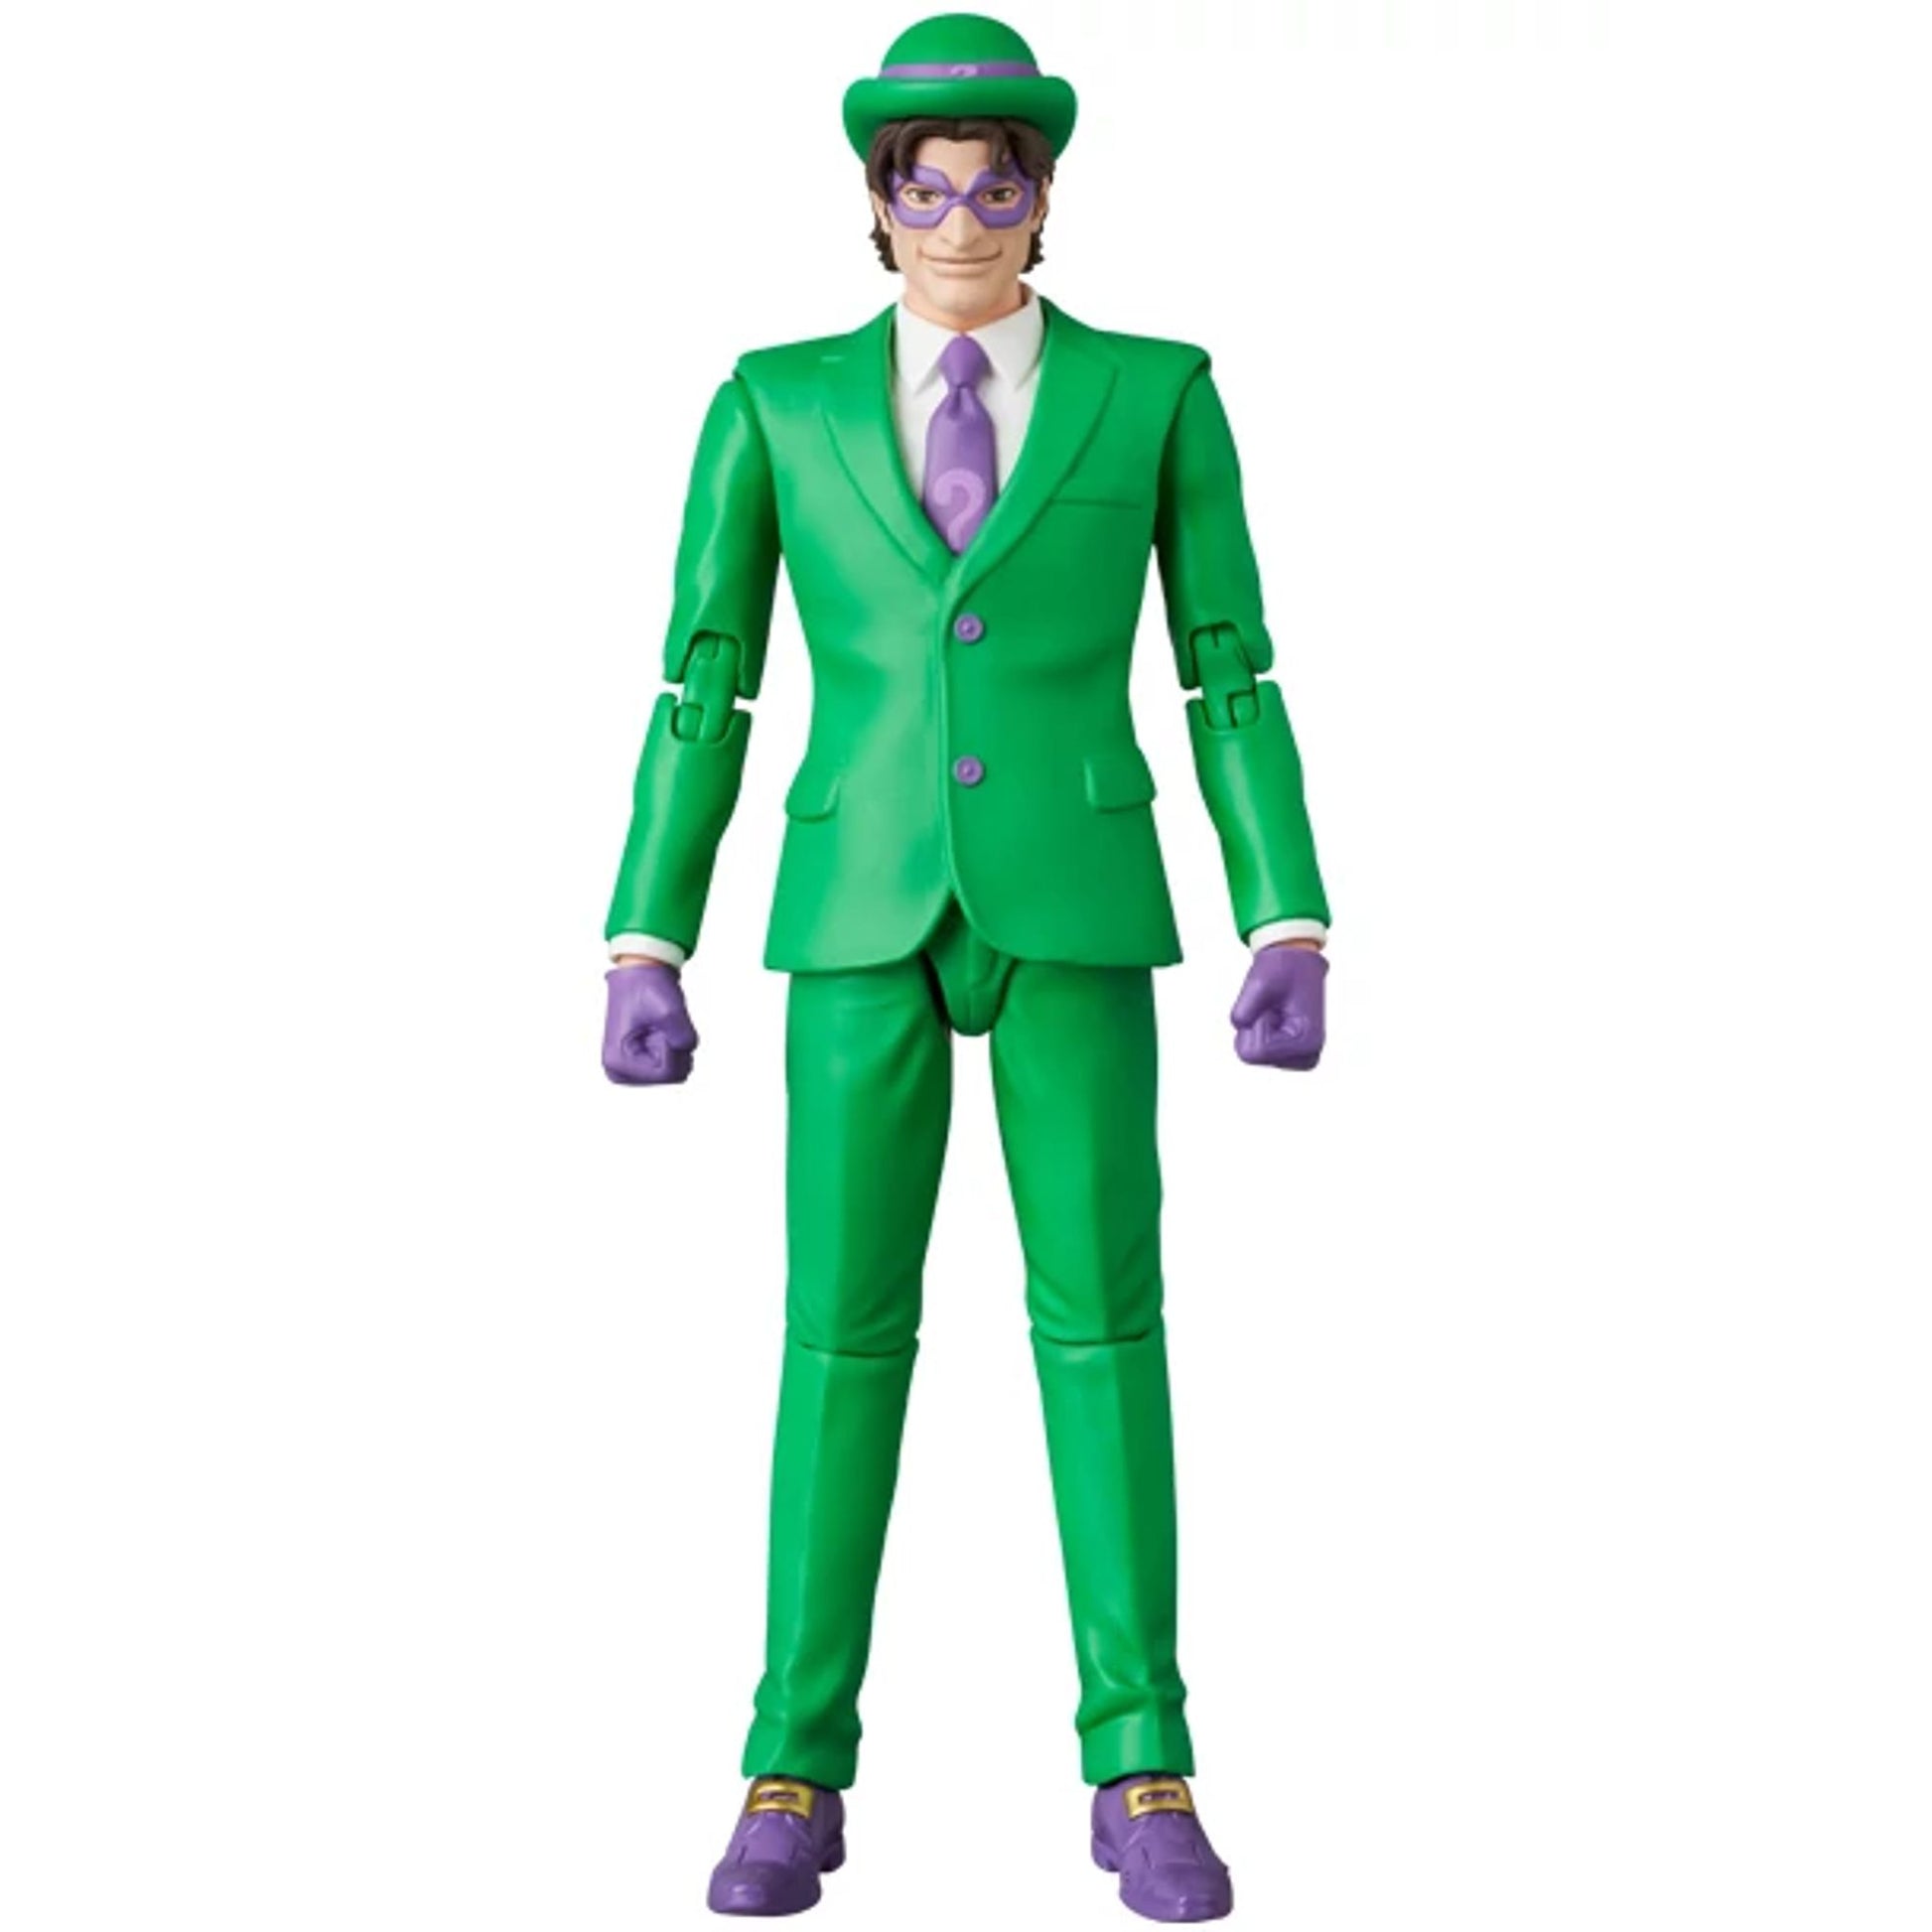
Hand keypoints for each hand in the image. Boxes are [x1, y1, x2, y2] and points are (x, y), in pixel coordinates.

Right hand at [602, 963, 697, 1084]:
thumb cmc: (646, 987)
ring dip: (676, 1044)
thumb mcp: (669, 1009)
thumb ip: (684, 1037)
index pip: (667, 1074)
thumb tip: (687, 1049)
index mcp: (617, 1063)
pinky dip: (675, 1045)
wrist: (638, 972)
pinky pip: (675, 1064)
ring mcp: (630, 1070)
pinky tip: (659, 1029)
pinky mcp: (640, 1065)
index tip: (657, 1026)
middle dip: (675, 1047)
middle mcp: (620, 1071)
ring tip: (657, 1025)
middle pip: (673, 1076)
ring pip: (677, 1071)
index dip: (673, 1046)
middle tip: (658, 1024)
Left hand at [1230, 944, 1326, 1069]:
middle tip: (1273, 1006)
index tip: (1275, 1004)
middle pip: (1251, 1056)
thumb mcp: (1260, 983)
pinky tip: (1274, 1016)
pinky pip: (1251, 1049)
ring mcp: (1297, 1057)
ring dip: (1256, 1027)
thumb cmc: (1284, 969)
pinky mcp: (1287, 1054)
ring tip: (1274, 1009)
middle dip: (1255, 1026)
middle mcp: (1306, 1056)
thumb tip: (1239, 1026)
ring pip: (1250, 1053)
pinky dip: (1255, 1030)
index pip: (1256, 1052)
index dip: (1256, 1023)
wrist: (1297, 962)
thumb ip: (1244, 1009)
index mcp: (1308, 1043)